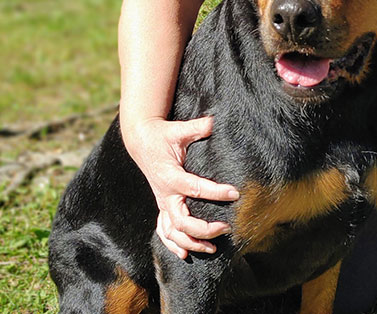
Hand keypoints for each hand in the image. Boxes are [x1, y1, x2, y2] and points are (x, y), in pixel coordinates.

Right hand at [124, 116, 239, 258]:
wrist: (141, 141)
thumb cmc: (163, 135)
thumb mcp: (179, 129)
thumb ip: (197, 127)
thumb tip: (215, 121)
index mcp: (171, 176)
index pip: (195, 188)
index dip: (216, 192)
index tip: (235, 193)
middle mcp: (165, 193)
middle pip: (182, 221)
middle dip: (205, 228)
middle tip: (227, 226)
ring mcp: (161, 202)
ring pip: (172, 232)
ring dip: (191, 243)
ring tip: (213, 249)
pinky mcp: (160, 205)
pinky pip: (162, 231)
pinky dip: (172, 245)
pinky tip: (185, 255)